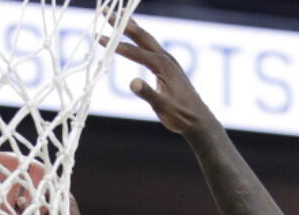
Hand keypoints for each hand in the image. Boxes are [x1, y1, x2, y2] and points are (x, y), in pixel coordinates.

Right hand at [109, 20, 217, 137]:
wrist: (199, 120)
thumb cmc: (181, 116)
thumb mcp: (163, 108)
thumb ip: (148, 94)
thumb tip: (132, 83)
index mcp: (163, 66)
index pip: (136, 52)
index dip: (117, 45)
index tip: (99, 38)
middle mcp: (166, 58)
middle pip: (141, 36)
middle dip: (123, 23)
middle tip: (106, 11)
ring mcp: (168, 61)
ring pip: (146, 38)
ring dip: (131, 26)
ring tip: (119, 15)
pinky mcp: (168, 66)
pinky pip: (150, 46)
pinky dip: (139, 37)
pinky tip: (135, 35)